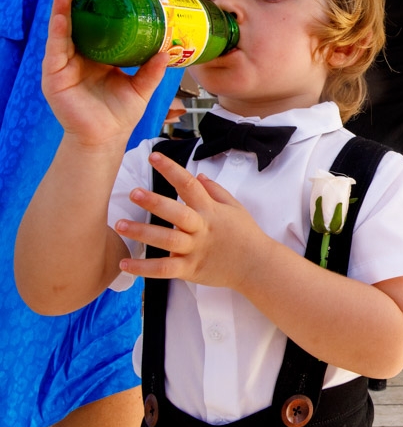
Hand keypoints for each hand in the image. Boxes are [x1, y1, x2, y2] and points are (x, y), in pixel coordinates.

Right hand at [42, 0, 166, 146]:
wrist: (106, 138)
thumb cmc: (120, 115)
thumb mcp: (140, 88)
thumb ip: (152, 70)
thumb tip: (168, 51)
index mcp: (99, 61)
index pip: (96, 33)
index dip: (97, 16)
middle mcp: (80, 61)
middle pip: (76, 30)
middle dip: (76, 10)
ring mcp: (65, 68)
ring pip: (62, 36)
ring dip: (61, 15)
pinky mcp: (54, 77)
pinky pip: (54, 52)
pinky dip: (56, 34)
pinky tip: (60, 20)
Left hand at [114, 152, 276, 290]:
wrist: (257, 265)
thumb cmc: (246, 235)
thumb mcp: (235, 207)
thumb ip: (216, 191)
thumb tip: (199, 175)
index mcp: (210, 210)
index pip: (190, 184)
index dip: (171, 169)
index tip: (153, 156)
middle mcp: (201, 228)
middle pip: (176, 213)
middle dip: (154, 202)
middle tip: (133, 193)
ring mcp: (195, 250)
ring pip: (166, 240)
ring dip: (142, 233)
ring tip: (120, 225)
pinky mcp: (190, 270)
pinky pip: (165, 269)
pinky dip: (144, 268)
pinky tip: (125, 264)